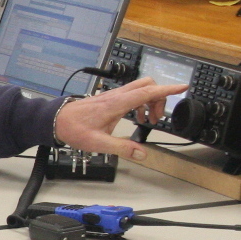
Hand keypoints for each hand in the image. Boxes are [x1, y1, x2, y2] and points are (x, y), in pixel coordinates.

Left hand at [51, 77, 189, 160]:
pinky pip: (132, 94)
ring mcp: (113, 95)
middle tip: (157, 117)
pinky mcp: (110, 98)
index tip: (183, 87)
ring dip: (149, 101)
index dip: (167, 90)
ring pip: (140, 88)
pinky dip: (139, 103)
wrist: (57, 120)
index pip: (147, 91)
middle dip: (159, 98)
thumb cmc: (74, 129)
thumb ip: (122, 148)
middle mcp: (117, 95)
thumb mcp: (99, 143)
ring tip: (146, 120)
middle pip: (147, 85)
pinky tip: (134, 118)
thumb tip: (142, 154)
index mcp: (117, 103)